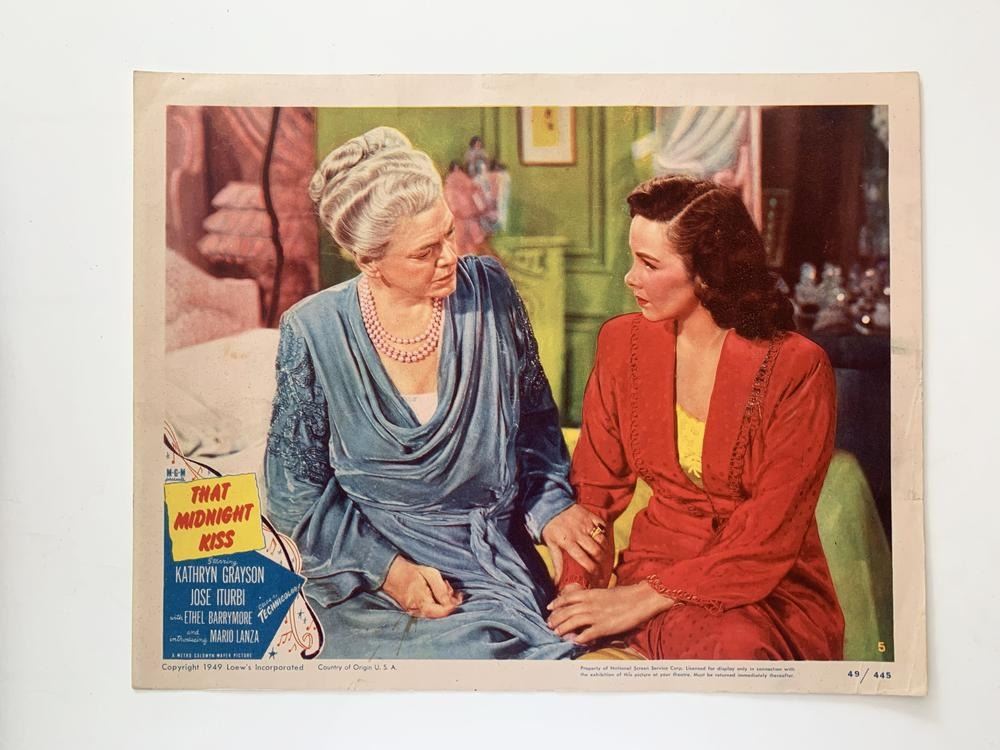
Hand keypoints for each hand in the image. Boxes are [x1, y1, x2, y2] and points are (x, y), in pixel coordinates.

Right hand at [381, 557, 461, 618]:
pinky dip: (436, 603)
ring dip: (443, 602)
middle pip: (441, 613)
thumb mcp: (430, 574)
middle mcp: (417, 612)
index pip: (443, 612)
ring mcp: (413, 613)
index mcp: (421, 602)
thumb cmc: (411, 571)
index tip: (460, 595)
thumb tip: (453, 603)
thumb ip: (441, 590)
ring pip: (436, 613)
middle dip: (449, 602)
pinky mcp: (412, 612)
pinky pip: (429, 611)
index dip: (454, 605)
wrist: (390, 572)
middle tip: (449, 587)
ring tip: (441, 587)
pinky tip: (435, 593)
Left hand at [541, 505, 612, 584]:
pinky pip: (603, 526)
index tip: (597, 576)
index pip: (583, 559)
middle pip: (596, 550)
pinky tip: (602, 539)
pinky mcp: (590, 515)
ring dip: (604, 548)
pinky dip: (605, 533)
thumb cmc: (551, 529)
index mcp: (567, 542)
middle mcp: (578, 533)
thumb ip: (557, 563)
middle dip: (601, 560)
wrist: (551, 507)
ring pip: (601, 539)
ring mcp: (585, 523)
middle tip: (602, 565)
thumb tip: (557, 582)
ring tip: (603, 554)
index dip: (592, 569)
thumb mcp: (551, 545)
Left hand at [546, 582, 669, 644]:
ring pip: (573, 622)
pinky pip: (587, 634)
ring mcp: (596, 616)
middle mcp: (590, 604)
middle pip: (567, 611)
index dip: (556, 602)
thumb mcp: (605, 592)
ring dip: (562, 628)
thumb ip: (593, 597)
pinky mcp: (604, 627)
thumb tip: (584, 601)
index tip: (549, 607)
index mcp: (590, 594)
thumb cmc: (625, 595)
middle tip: (549, 624)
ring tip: (556, 632)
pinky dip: (579, 638)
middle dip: (556, 618)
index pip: (568, 598)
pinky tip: (574, 641)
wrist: (640, 599)